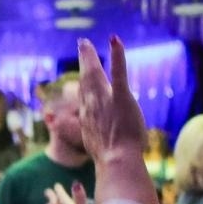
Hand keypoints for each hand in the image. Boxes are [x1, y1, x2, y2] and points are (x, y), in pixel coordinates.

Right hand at [76, 35, 146, 163]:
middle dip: (83, 61)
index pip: (85, 97)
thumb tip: (104, 159)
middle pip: (84, 80)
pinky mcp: (121, 97)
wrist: (117, 162)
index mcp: (87, 119)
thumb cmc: (112, 163)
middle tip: (81, 46)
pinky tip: (113, 41)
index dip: (84, 85)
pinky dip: (116, 55)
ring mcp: (105, 101)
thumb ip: (101, 148)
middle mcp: (91, 107)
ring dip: (89, 56)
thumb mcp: (101, 154)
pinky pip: (118, 72)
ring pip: (95, 73)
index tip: (82, 77)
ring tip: (86, 43)